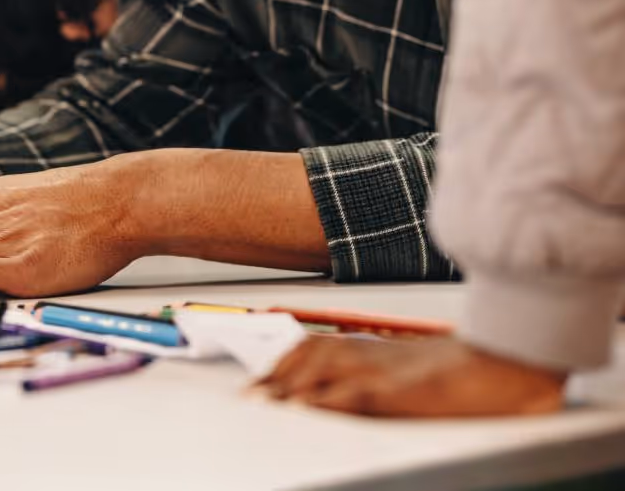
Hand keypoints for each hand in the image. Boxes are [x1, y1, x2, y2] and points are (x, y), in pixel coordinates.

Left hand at [258, 336, 567, 416]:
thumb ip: (380, 369)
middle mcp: (370, 354)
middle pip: (307, 359)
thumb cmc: (466, 368)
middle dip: (275, 377)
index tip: (259, 382)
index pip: (313, 349)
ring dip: (288, 388)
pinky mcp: (399, 391)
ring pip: (321, 373)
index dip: (282, 364)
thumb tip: (345, 392)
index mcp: (372, 348)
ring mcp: (383, 371)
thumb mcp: (412, 365)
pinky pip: (354, 395)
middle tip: (250, 396)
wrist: (508, 361)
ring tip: (262, 403)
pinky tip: (306, 410)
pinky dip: (325, 401)